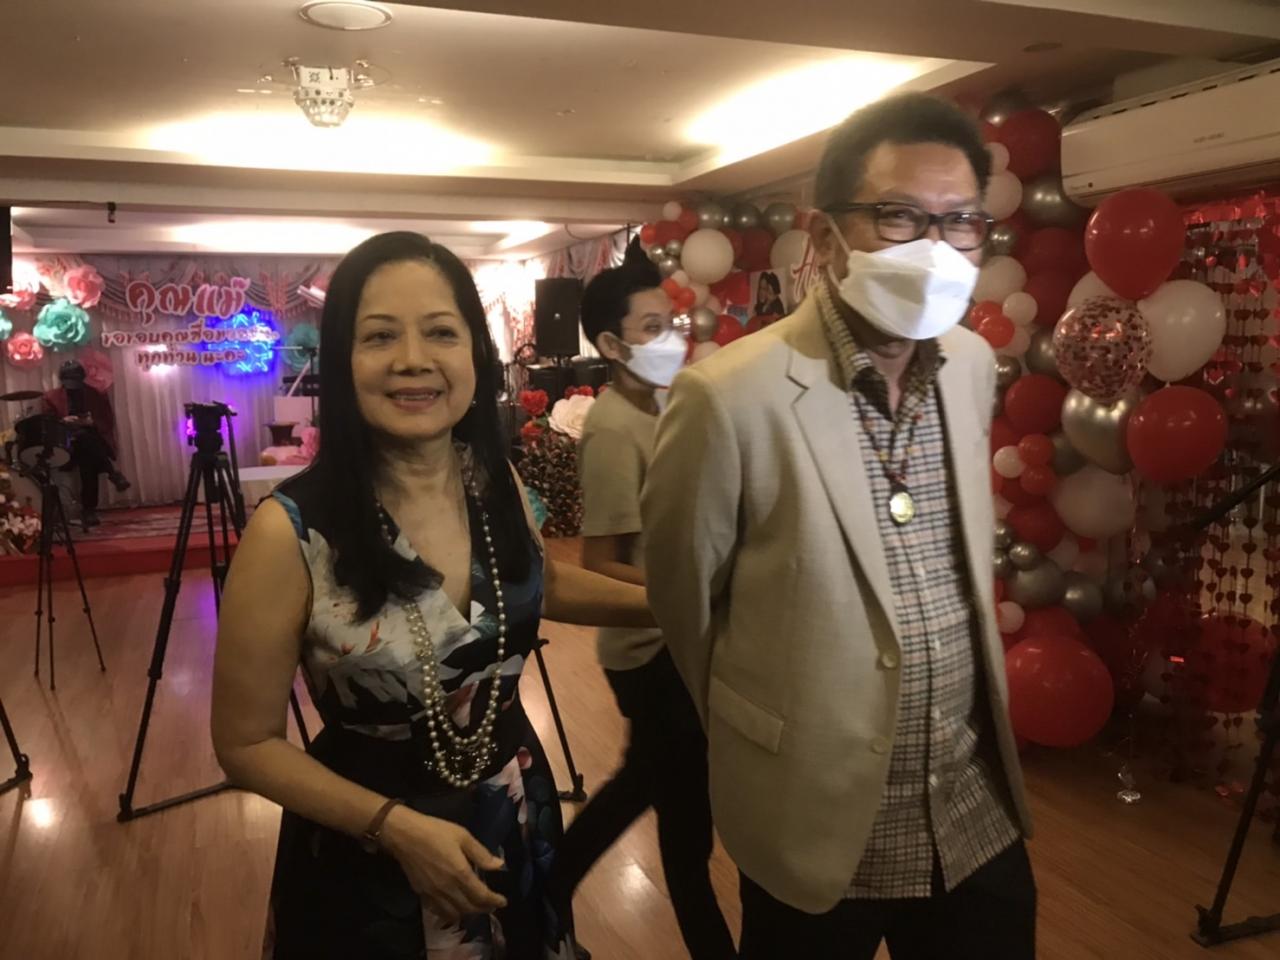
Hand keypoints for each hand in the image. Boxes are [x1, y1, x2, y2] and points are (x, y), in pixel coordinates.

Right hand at [380, 805, 506, 921]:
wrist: (404, 835)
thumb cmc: (435, 831)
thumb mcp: (463, 836)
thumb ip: (481, 853)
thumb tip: (499, 866)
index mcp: (460, 873)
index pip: (481, 895)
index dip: (494, 901)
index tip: (503, 901)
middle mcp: (447, 888)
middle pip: (469, 908)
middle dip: (483, 909)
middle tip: (491, 905)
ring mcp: (433, 894)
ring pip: (454, 914)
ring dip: (467, 914)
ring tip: (475, 908)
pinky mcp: (422, 894)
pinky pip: (438, 911)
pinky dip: (449, 914)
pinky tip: (453, 908)